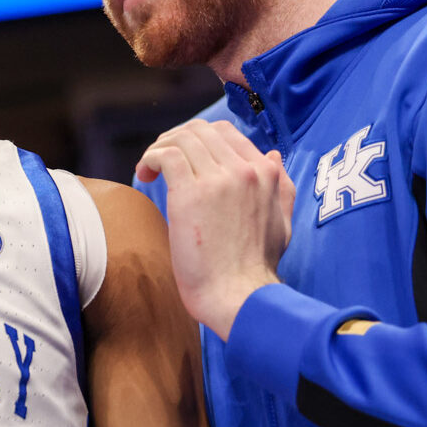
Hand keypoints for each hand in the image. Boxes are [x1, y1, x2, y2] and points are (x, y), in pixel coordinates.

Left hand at [136, 120, 294, 337]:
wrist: (240, 295)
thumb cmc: (256, 268)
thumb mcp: (281, 222)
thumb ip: (281, 187)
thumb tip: (272, 156)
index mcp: (265, 174)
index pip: (226, 133)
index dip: (198, 138)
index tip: (183, 157)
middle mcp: (244, 170)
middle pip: (200, 131)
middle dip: (175, 138)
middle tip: (160, 159)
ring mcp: (218, 180)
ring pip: (182, 139)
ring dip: (160, 147)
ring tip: (149, 168)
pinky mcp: (190, 194)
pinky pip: (166, 155)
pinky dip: (151, 157)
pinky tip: (144, 174)